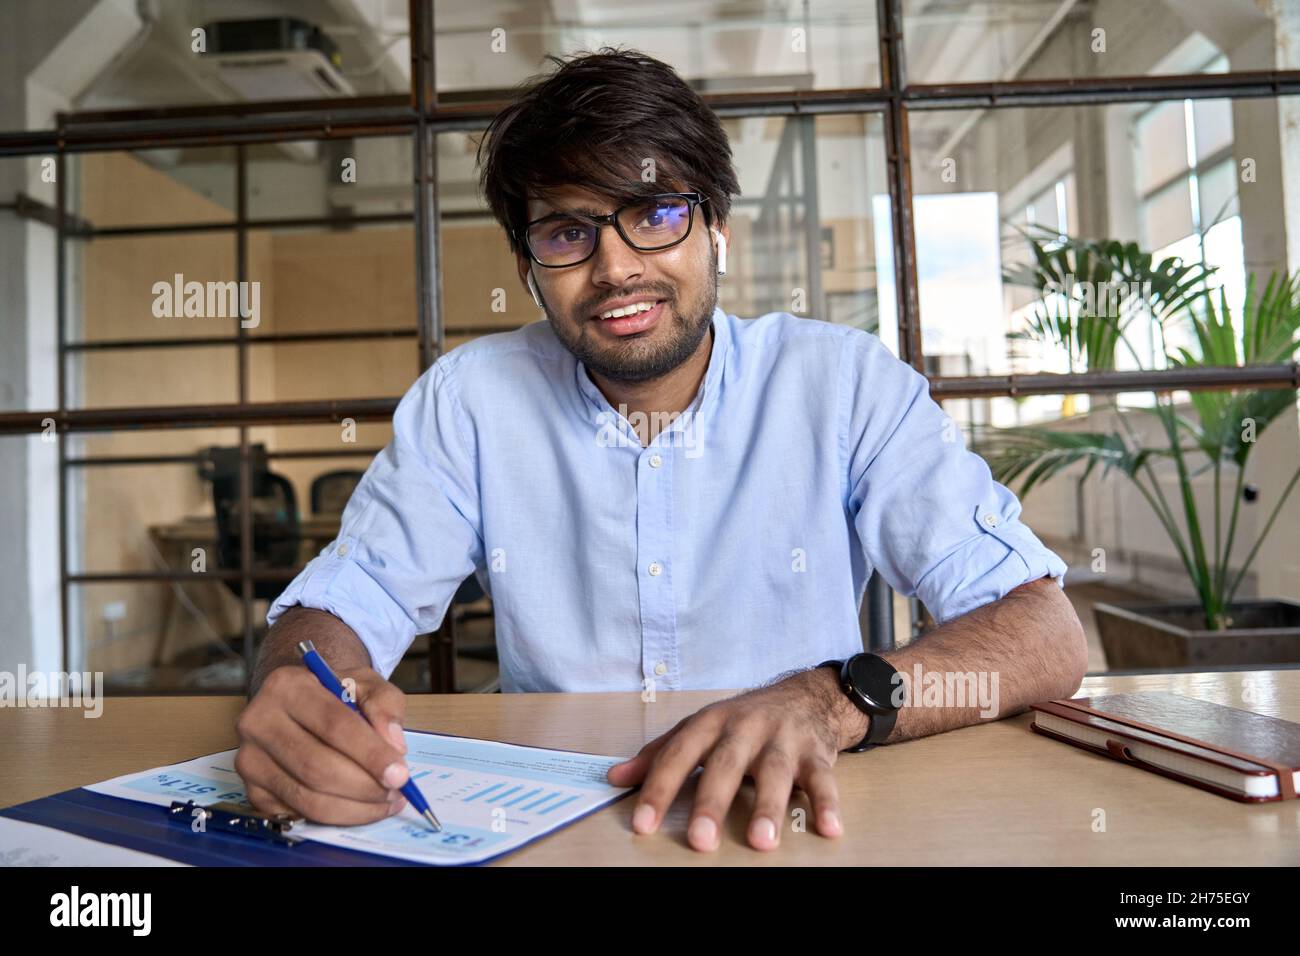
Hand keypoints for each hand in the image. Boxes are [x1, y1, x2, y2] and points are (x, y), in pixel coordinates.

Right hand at [235, 665, 411, 824]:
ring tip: (384, 801)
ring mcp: (250, 759)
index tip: (400, 775)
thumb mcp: (366, 684)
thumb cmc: (335, 693)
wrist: (299, 704)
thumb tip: (394, 745)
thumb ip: (385, 706)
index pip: (333, 725)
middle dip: (364, 786)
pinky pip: (298, 814)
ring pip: (307, 797)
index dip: (370, 754)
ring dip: (354, 808)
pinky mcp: (252, 791)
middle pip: (317, 767)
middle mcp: (258, 722)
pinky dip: (335, 817)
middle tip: (396, 791)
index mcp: (287, 686)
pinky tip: (359, 806)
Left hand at [606, 666, 868, 850]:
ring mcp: (783, 739)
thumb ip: (660, 754)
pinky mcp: (817, 752)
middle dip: (713, 802)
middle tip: (700, 840)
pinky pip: (823, 779)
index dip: (659, 788)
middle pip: (726, 764)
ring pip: (775, 772)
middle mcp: (745, 727)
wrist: (805, 695)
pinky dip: (827, 804)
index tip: (642, 824)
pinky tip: (829, 830)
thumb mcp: (700, 728)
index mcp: (711, 722)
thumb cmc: (743, 720)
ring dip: (768, 806)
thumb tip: (614, 778)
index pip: (679, 755)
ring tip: (760, 841)